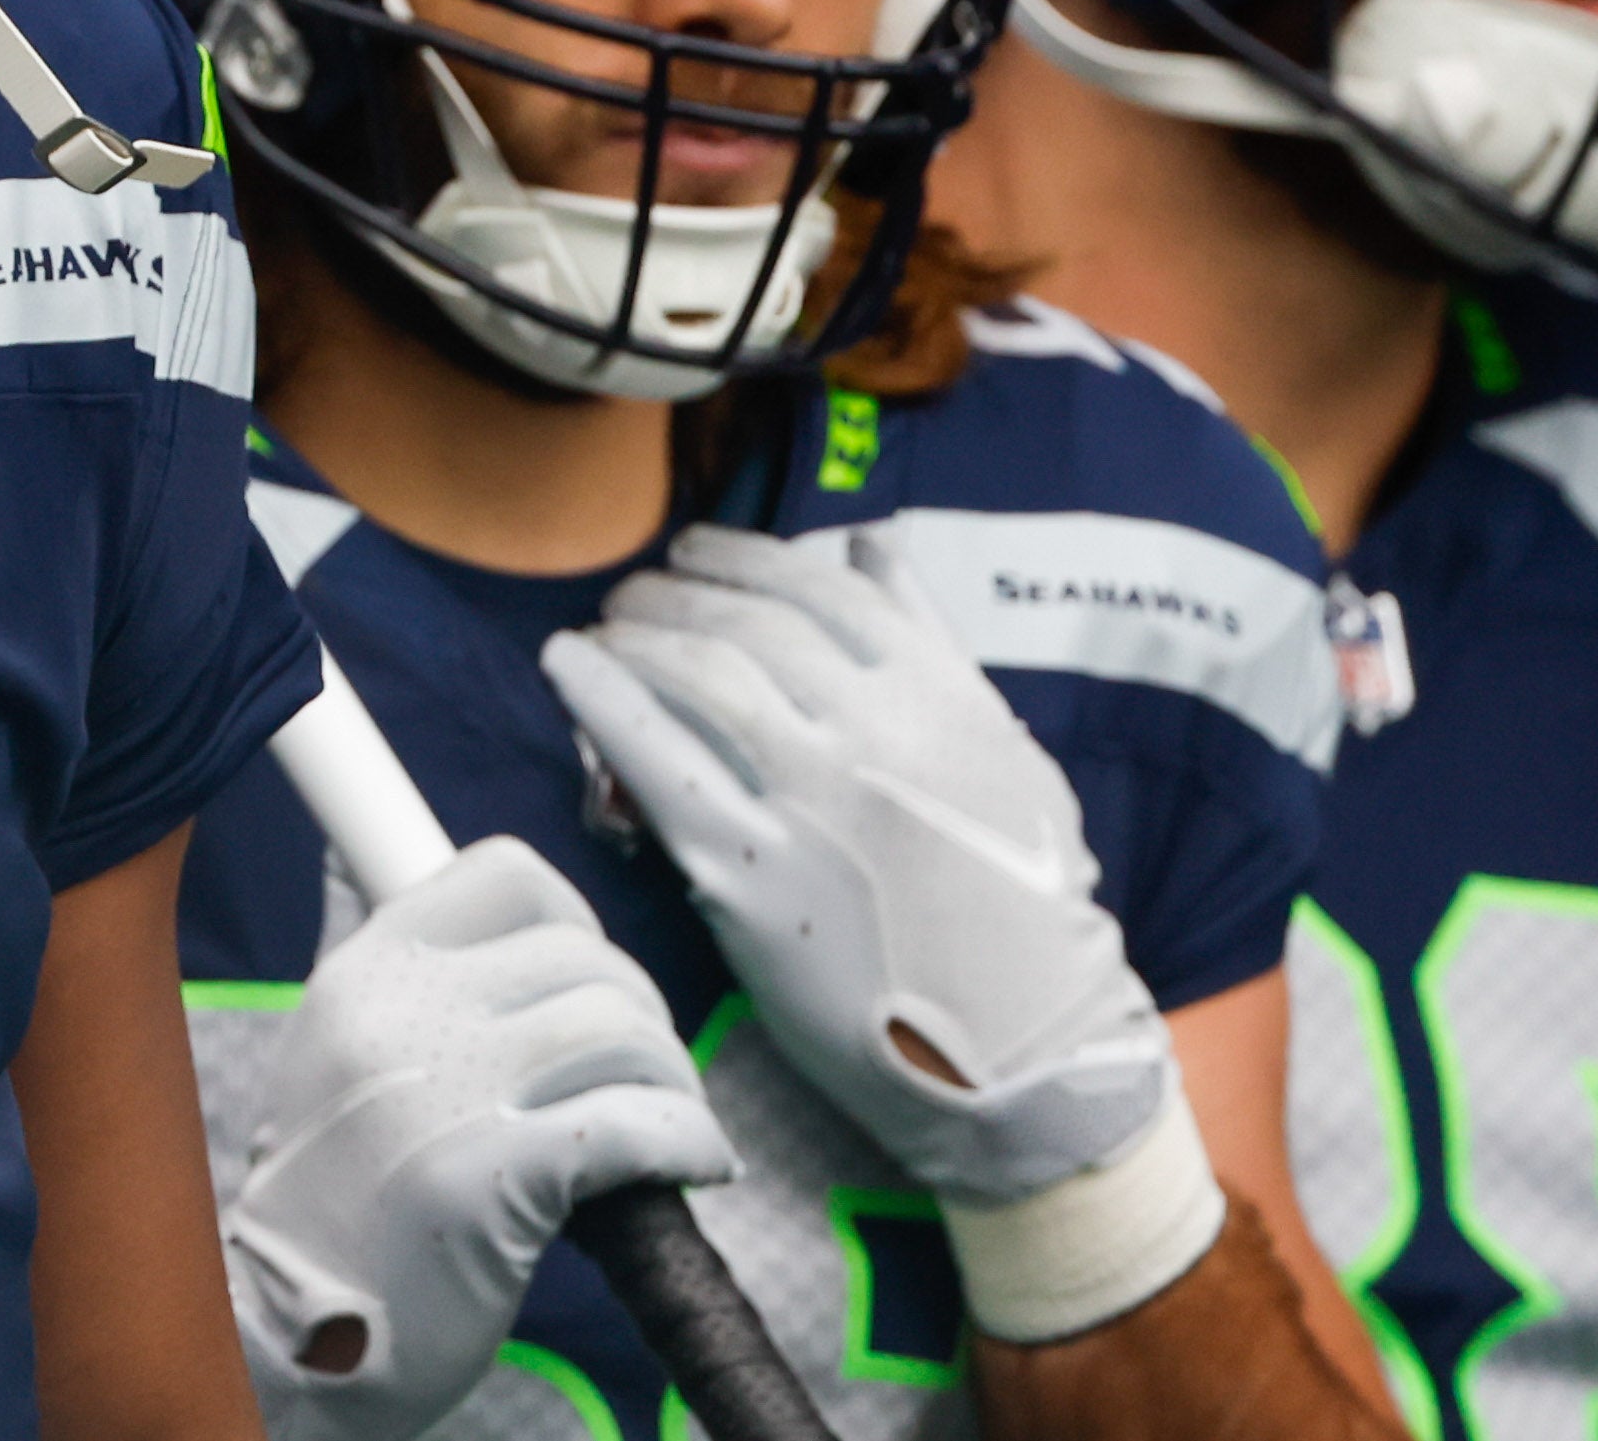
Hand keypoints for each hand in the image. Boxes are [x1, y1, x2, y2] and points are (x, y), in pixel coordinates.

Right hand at [223, 835, 738, 1435]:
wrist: (285, 1332)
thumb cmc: (332, 1205)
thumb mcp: (336, 1058)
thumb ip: (409, 993)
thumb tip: (525, 944)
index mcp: (365, 968)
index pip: (506, 873)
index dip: (573, 920)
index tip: (590, 982)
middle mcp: (402, 1010)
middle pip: (586, 959)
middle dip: (640, 1018)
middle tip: (643, 1077)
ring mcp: (448, 1089)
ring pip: (625, 1033)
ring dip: (673, 1081)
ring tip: (673, 1124)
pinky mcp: (496, 1176)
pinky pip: (641, 1123)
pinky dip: (690, 1139)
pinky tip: (693, 1163)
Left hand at [539, 523, 1173, 1213]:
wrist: (1028, 1051)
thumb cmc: (1023, 905)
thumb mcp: (1006, 756)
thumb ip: (932, 643)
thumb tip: (870, 546)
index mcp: (942, 697)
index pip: (818, 589)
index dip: (740, 559)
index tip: (696, 554)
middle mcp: (877, 733)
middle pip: (745, 625)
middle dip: (674, 595)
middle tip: (633, 595)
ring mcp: (813, 802)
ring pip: (699, 677)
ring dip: (634, 637)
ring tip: (602, 630)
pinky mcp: (755, 876)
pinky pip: (661, 766)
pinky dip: (605, 701)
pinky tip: (569, 668)